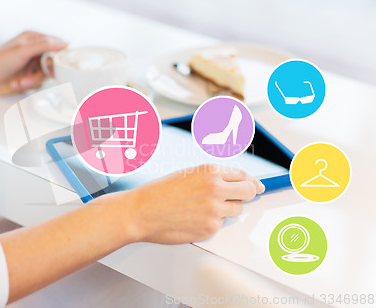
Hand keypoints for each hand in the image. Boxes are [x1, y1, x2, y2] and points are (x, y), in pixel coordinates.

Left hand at [0, 31, 66, 95]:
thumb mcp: (22, 51)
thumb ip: (45, 46)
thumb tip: (64, 43)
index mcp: (33, 39)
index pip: (57, 45)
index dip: (58, 56)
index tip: (52, 64)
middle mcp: (34, 51)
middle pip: (53, 62)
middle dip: (44, 71)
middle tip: (37, 73)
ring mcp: (31, 65)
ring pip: (46, 75)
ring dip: (34, 80)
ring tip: (21, 80)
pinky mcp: (28, 78)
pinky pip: (38, 84)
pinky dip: (28, 85)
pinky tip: (17, 83)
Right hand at [110, 164, 264, 243]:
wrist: (141, 212)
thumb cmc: (159, 193)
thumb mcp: (187, 175)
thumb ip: (212, 178)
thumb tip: (235, 184)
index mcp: (210, 172)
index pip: (243, 176)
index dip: (251, 182)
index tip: (257, 186)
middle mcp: (215, 189)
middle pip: (248, 192)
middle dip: (246, 195)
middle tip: (238, 198)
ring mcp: (214, 210)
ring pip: (236, 210)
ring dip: (226, 210)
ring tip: (202, 208)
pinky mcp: (210, 228)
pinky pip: (220, 225)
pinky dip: (211, 223)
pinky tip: (193, 218)